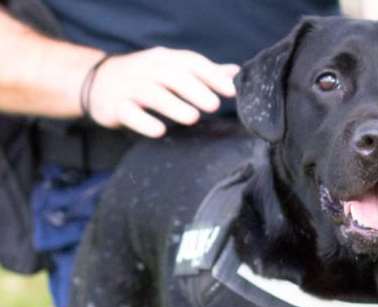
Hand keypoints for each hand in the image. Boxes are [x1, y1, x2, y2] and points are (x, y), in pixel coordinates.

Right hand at [87, 47, 239, 136]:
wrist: (96, 81)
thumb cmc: (146, 78)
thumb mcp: (172, 70)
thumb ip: (203, 73)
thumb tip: (235, 73)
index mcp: (166, 59)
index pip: (191, 62)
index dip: (211, 75)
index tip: (231, 91)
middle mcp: (148, 69)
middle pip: (172, 75)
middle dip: (194, 89)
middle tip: (214, 105)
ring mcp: (129, 86)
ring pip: (151, 93)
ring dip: (173, 105)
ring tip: (193, 117)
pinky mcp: (115, 106)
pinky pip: (128, 113)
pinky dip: (143, 121)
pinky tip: (159, 131)